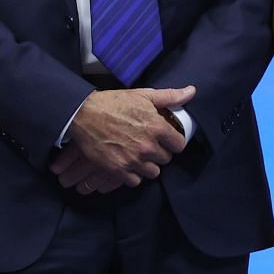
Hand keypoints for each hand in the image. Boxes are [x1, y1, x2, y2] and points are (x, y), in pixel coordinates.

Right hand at [51, 86, 192, 194]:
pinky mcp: (118, 170)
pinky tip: (128, 163)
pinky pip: (135, 181)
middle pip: (166, 159)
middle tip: (149, 145)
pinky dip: (132, 175)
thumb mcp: (144, 95)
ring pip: (152, 172)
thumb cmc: (113, 103)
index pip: (179, 145)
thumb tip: (191, 92)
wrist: (83, 114)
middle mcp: (148, 146)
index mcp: (157, 128)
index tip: (166, 140)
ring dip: (148, 165)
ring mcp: (133, 160)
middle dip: (160, 153)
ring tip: (139, 155)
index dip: (173, 142)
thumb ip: (170, 96)